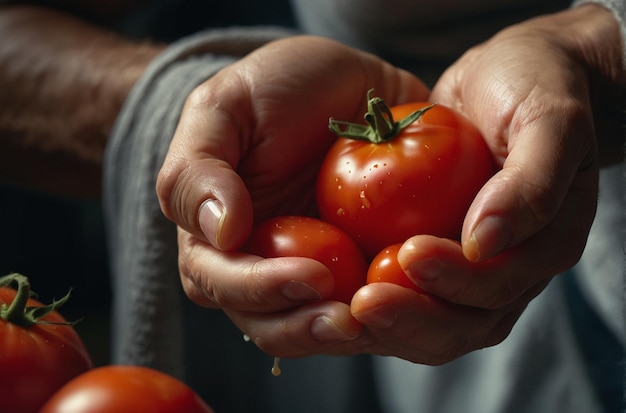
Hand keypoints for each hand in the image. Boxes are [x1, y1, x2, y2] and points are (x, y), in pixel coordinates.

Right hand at [156, 35, 428, 356]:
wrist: (350, 82)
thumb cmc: (276, 88)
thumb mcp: (223, 108)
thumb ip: (199, 172)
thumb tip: (221, 235)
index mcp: (218, 242)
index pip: (223, 284)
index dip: (261, 290)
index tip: (309, 274)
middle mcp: (264, 268)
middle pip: (273, 325)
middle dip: (309, 327)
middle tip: (352, 316)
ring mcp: (318, 274)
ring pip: (327, 328)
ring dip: (357, 333)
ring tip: (390, 313)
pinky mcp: (367, 269)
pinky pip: (383, 306)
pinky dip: (401, 310)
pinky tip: (423, 295)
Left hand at [350, 4, 623, 362]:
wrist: (506, 79)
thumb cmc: (533, 90)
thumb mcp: (550, 120)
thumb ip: (532, 182)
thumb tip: (485, 242)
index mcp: (544, 247)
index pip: (500, 286)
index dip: (457, 280)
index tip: (410, 253)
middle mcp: (506, 270)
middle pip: (462, 325)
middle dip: (413, 319)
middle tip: (363, 302)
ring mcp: (466, 270)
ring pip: (428, 324)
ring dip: (386, 324)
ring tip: (340, 309)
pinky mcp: (431, 260)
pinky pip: (400, 293)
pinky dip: (369, 303)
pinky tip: (330, 293)